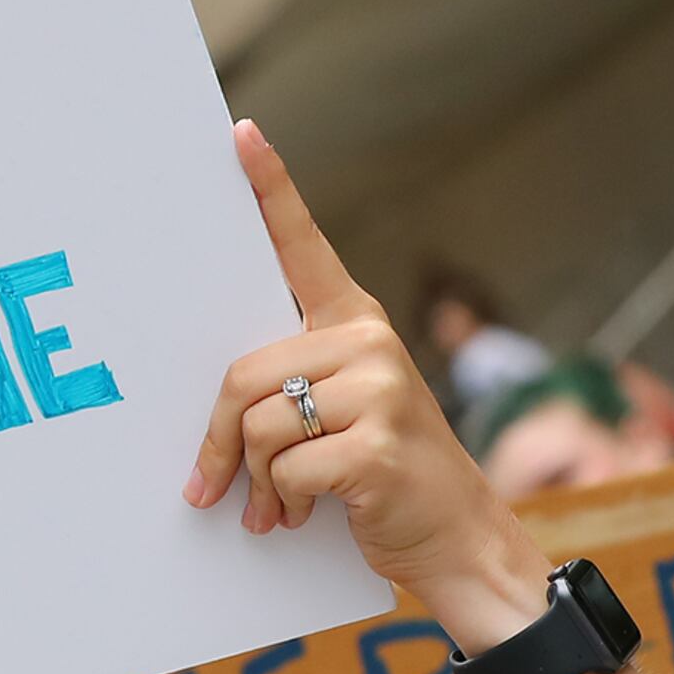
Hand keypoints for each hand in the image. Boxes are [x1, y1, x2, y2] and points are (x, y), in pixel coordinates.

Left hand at [185, 122, 549, 644]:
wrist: (457, 537)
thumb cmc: (381, 476)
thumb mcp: (341, 415)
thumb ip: (290, 389)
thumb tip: (217, 409)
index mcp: (355, 323)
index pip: (303, 246)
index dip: (270, 189)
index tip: (239, 135)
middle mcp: (369, 342)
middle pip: (244, 374)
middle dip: (219, 442)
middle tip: (216, 487)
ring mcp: (380, 390)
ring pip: (259, 424)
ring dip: (256, 481)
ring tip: (280, 505)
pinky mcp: (377, 444)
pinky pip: (286, 467)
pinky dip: (284, 503)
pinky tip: (308, 515)